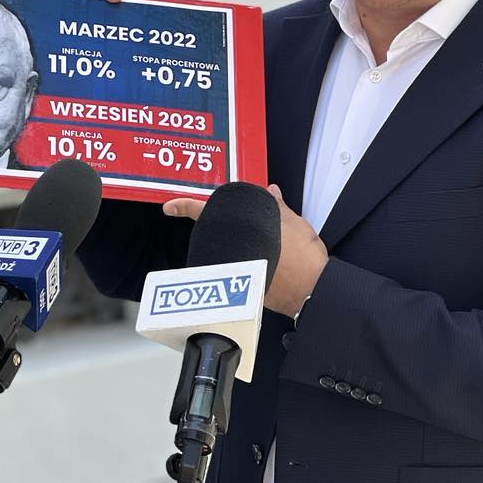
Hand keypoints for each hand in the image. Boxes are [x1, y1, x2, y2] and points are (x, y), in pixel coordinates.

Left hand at [163, 184, 328, 317]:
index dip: (185, 206)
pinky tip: (263, 263)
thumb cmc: (305, 258)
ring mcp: (235, 270)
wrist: (313, 290)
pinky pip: (237, 269)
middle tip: (234, 230)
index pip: (205, 211)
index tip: (169, 207)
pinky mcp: (243, 286)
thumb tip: (270, 191)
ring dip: (235, 249)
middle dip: (219, 230)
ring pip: (224, 252)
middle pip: (213, 234)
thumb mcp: (294, 224)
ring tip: (258, 249)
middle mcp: (233, 251)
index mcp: (243, 229)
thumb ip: (278, 206)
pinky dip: (246, 263)